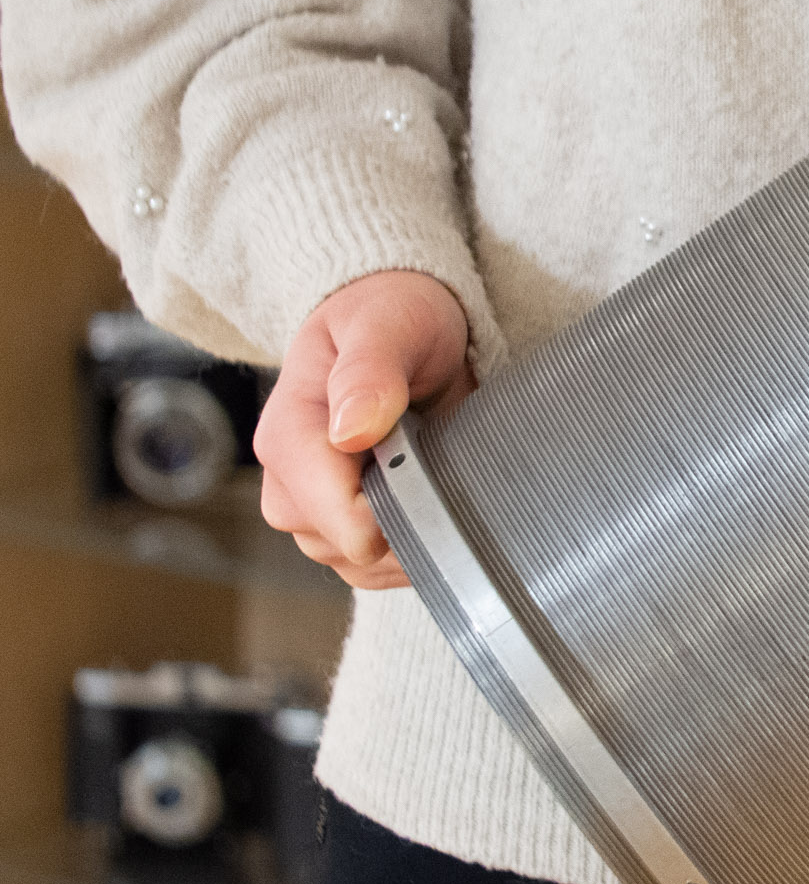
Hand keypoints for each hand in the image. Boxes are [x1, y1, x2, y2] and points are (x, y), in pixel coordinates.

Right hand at [254, 271, 473, 587]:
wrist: (394, 320)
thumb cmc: (388, 315)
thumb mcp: (386, 323)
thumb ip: (369, 371)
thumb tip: (352, 431)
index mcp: (289, 433)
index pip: (336, 514)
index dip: (393, 508)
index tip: (432, 471)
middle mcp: (290, 479)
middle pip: (345, 547)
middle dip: (405, 522)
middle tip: (443, 466)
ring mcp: (313, 507)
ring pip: (357, 566)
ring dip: (410, 540)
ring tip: (440, 478)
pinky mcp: (342, 523)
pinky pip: (371, 569)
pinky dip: (409, 550)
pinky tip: (433, 503)